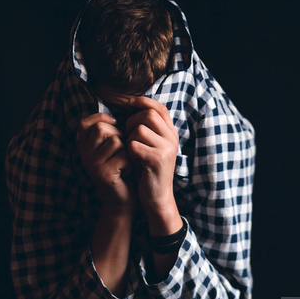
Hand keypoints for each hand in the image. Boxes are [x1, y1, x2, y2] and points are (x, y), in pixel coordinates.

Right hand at [77, 113, 135, 211]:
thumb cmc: (121, 168)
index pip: (85, 123)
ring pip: (115, 140)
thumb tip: (122, 104)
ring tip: (125, 161)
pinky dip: (130, 162)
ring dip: (126, 149)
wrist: (123, 199)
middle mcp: (83, 155)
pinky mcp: (103, 174)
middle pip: (102, 129)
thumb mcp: (113, 147)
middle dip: (119, 135)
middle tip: (123, 150)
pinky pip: (123, 155)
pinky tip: (127, 171)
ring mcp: (91, 165)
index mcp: (83, 146)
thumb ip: (111, 130)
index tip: (115, 124)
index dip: (101, 118)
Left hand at [125, 97, 182, 235]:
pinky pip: (134, 145)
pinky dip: (129, 152)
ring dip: (129, 139)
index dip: (144, 101)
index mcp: (171, 133)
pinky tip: (133, 161)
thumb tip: (132, 106)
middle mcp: (172, 138)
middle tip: (127, 136)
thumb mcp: (151, 146)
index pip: (159, 108)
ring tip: (132, 152)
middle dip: (132, 122)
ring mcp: (166, 149)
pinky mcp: (157, 160)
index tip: (129, 103)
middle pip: (148, 115)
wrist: (157, 197)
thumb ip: (148, 129)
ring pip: (139, 130)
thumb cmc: (149, 170)